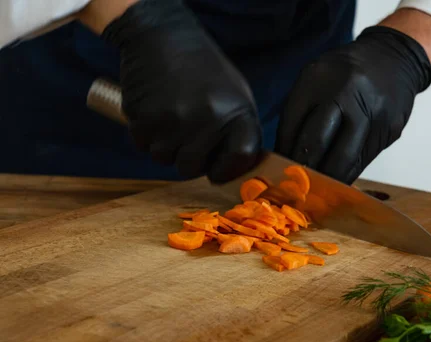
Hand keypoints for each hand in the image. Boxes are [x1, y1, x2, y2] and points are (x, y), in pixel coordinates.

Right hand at [101, 0, 260, 182]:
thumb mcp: (235, 94)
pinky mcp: (144, 118)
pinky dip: (146, 135)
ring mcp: (175, 121)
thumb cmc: (203, 69)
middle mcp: (208, 120)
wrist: (163, 36)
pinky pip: (143, 146)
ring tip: (171, 118)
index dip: (227, 169)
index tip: (217, 168)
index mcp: (237, 113)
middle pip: (193, 169)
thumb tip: (237, 168)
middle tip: (186, 134)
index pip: (240, 159)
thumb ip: (238, 130)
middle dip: (188, 158)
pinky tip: (154, 112)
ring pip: (164, 159)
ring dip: (165, 146)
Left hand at [275, 26, 430, 183]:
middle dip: (303, 168)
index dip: (284, 151)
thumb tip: (285, 154)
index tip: (280, 168)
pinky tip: (337, 179)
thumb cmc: (346, 73)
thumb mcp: (315, 78)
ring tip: (316, 187)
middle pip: (317, 143)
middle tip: (296, 184)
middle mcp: (346, 94)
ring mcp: (371, 113)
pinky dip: (347, 173)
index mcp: (319, 78)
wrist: (393, 57)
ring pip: (343, 158)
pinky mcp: (389, 130)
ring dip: (326, 177)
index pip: (292, 124)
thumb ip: (299, 112)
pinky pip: (363, 161)